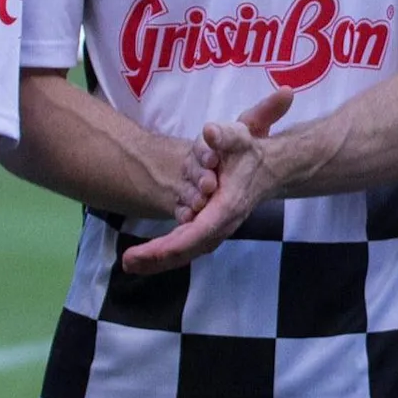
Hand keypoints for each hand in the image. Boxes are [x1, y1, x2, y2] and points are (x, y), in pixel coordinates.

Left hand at [122, 88, 293, 274]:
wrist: (269, 169)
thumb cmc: (249, 153)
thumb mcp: (240, 137)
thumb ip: (225, 135)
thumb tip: (210, 132)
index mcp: (225, 207)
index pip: (196, 233)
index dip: (170, 245)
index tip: (145, 252)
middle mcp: (220, 224)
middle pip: (187, 249)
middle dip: (157, 258)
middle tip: (128, 263)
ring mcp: (214, 230)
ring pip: (185, 252)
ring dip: (158, 260)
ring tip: (131, 264)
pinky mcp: (208, 229)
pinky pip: (185, 246)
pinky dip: (165, 254)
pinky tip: (145, 258)